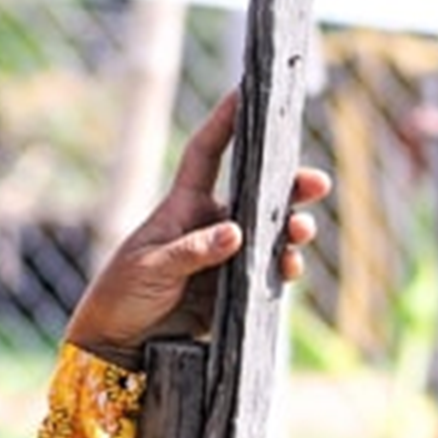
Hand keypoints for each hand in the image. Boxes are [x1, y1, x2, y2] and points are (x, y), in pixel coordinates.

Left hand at [64, 91, 330, 362]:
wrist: (119, 346)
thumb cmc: (121, 294)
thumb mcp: (150, 267)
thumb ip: (192, 251)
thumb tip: (236, 233)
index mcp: (183, 207)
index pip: (208, 154)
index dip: (226, 122)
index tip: (246, 91)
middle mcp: (210, 226)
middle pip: (257, 196)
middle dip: (290, 187)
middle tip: (317, 183)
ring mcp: (226, 259)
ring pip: (270, 235)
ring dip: (291, 230)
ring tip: (301, 232)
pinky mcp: (235, 292)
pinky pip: (268, 274)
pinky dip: (283, 269)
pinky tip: (290, 268)